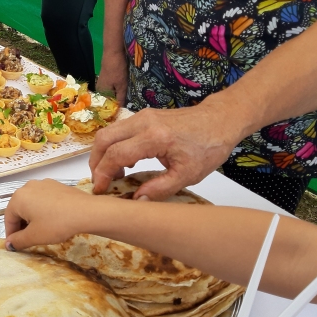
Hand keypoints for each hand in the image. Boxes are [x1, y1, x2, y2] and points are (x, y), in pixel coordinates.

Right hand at [5, 180, 88, 249]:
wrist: (86, 212)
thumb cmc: (56, 224)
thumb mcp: (34, 237)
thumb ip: (18, 241)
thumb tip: (9, 244)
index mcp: (18, 198)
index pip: (8, 218)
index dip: (11, 234)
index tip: (15, 245)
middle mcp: (28, 187)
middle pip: (19, 209)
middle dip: (22, 225)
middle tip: (28, 239)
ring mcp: (43, 184)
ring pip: (32, 203)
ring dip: (33, 217)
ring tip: (42, 230)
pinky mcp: (56, 185)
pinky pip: (44, 199)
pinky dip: (44, 210)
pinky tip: (53, 220)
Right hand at [89, 100, 240, 198]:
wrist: (220, 120)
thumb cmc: (209, 146)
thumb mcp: (188, 175)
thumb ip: (160, 188)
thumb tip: (137, 200)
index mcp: (155, 137)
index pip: (116, 154)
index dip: (103, 174)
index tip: (100, 190)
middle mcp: (143, 122)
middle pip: (104, 139)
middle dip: (96, 162)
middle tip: (100, 182)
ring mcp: (142, 116)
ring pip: (109, 132)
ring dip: (103, 154)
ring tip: (112, 176)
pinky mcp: (144, 116)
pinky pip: (119, 130)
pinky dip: (113, 146)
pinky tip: (125, 163)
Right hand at [95, 48, 128, 105]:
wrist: (113, 52)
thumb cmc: (117, 70)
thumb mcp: (122, 85)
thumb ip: (121, 98)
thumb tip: (121, 110)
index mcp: (101, 93)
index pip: (109, 106)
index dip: (117, 109)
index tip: (125, 112)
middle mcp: (99, 90)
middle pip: (109, 100)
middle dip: (118, 102)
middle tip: (129, 106)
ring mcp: (102, 83)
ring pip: (111, 94)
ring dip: (118, 95)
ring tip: (128, 99)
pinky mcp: (105, 78)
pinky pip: (112, 88)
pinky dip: (117, 89)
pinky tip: (124, 89)